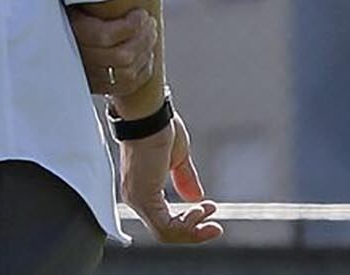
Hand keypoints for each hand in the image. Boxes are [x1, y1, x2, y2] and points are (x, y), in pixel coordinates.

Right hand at [69, 6, 156, 95]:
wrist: (46, 38)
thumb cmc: (62, 4)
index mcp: (68, 31)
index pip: (104, 37)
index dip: (130, 27)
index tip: (141, 14)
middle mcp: (77, 57)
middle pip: (121, 56)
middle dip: (143, 38)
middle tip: (149, 22)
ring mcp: (86, 75)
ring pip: (127, 72)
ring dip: (145, 53)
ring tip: (150, 35)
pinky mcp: (95, 86)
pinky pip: (126, 86)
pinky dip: (142, 72)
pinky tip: (145, 56)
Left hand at [117, 108, 222, 243]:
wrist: (148, 114)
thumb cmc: (158, 127)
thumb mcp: (177, 158)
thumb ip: (184, 178)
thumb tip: (196, 198)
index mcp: (142, 187)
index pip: (163, 219)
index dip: (190, 222)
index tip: (210, 209)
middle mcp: (135, 196)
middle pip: (165, 231)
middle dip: (195, 230)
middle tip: (214, 223)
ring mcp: (136, 198)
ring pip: (165, 233)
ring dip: (193, 230)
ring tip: (208, 212)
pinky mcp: (142, 197)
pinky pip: (164, 228)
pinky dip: (187, 227)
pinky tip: (199, 211)